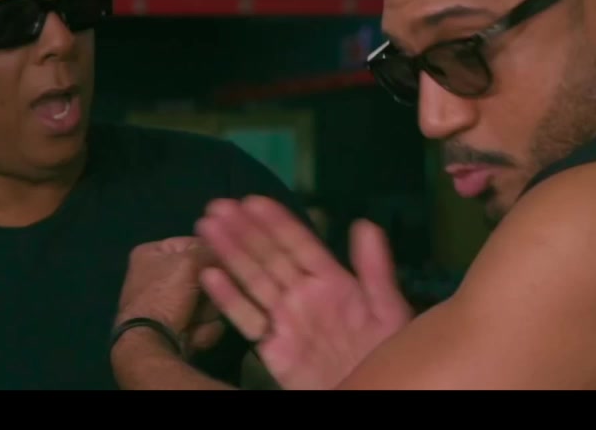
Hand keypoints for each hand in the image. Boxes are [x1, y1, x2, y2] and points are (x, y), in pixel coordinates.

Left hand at [115, 237, 225, 356]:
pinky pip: (201, 322)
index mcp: (150, 253)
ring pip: (206, 301)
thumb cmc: (165, 296)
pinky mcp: (175, 327)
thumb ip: (210, 251)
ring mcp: (165, 303)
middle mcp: (155, 275)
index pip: (193, 243)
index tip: (225, 265)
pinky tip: (193, 333)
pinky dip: (201, 329)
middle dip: (209, 291)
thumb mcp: (189, 263)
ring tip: (195, 319)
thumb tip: (226, 253)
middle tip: (206, 297)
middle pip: (202, 276)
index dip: (211, 255)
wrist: (152, 344)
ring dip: (206, 312)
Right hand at [196, 196, 412, 389]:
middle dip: (243, 230)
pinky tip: (210, 276)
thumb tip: (364, 223)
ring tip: (207, 227)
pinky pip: (247, 319)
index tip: (252, 200)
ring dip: (230, 252)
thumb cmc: (383, 354)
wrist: (368, 395)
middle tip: (218, 205)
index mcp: (331, 281)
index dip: (276, 222)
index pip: (299, 244)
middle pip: (268, 256)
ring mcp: (285, 319)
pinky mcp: (272, 347)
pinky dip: (228, 298)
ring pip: (252, 279)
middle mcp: (302, 294)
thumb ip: (375, 269)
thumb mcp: (387, 309)